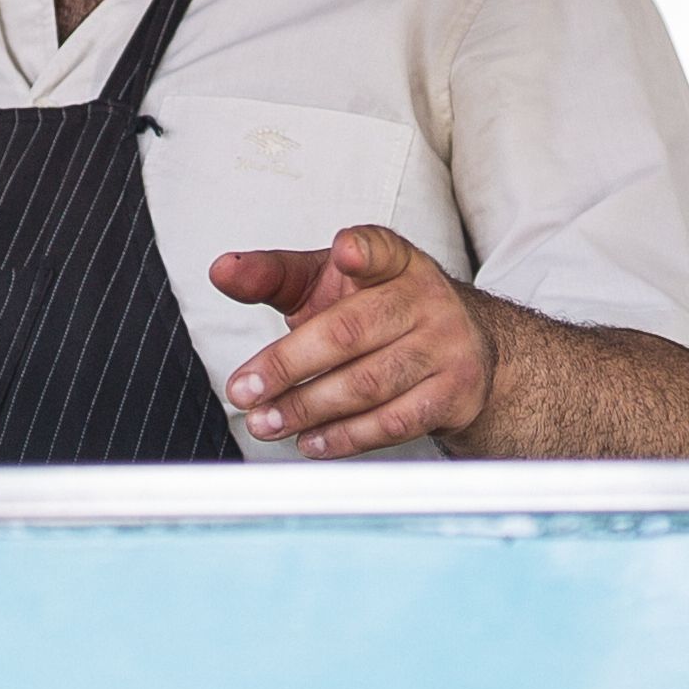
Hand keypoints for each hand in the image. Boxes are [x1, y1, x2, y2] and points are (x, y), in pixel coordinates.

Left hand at [214, 227, 491, 456]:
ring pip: (368, 383)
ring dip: (307, 408)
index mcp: (395, 261)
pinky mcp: (453, 393)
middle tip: (245, 390)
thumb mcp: (330, 283)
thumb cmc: (379, 310)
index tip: (345, 252)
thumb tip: (222, 271)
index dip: (363, 250)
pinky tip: (310, 440)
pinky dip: (345, 437)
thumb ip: (275, 276)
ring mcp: (445, 347)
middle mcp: (425, 299)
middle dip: (289, 365)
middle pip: (351, 331)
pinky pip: (394, 421)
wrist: (466, 347)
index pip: (380, 248)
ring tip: (265, 421)